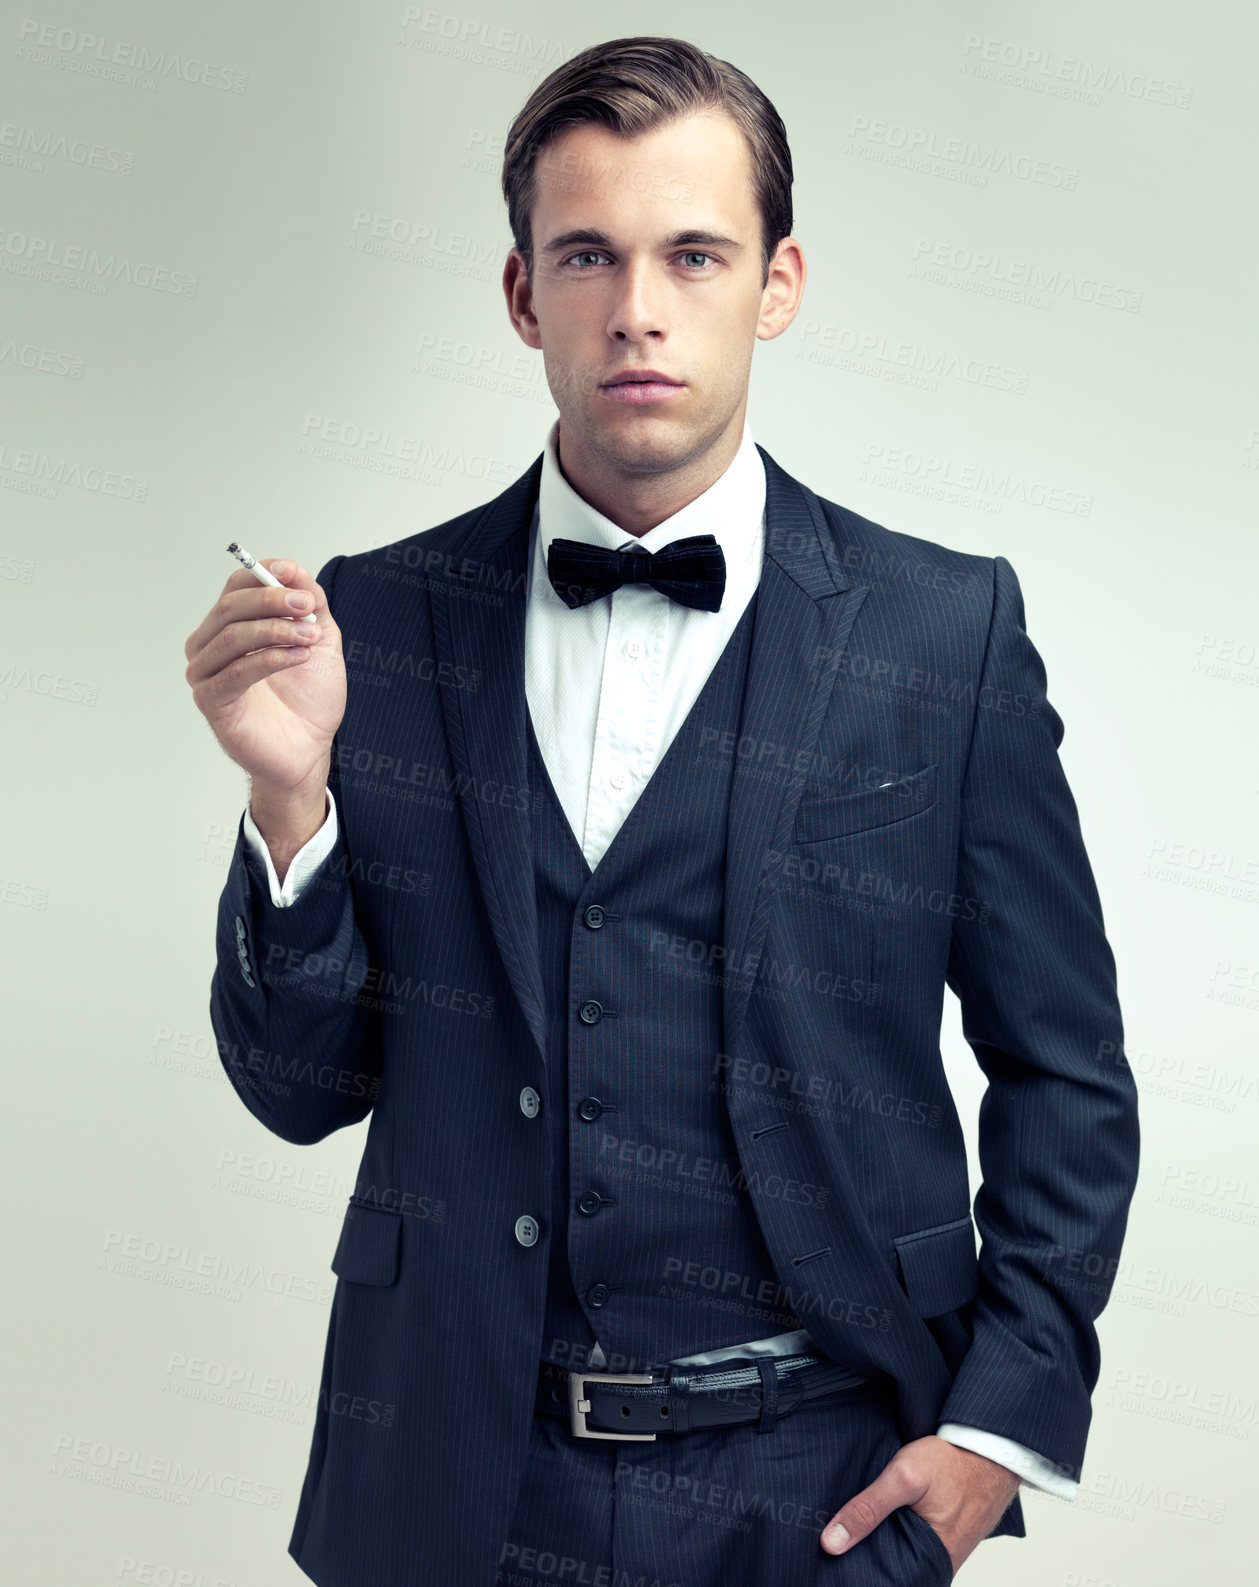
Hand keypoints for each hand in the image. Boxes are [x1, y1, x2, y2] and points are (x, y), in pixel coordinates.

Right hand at [184, 558, 344, 793]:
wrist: (310, 749)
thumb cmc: (309, 698)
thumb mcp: (320, 639)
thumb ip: (310, 603)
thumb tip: (292, 569)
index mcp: (230, 626)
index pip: (236, 587)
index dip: (265, 576)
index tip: (296, 578)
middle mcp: (209, 646)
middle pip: (230, 607)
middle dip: (273, 601)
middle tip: (307, 607)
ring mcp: (205, 674)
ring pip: (232, 636)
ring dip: (277, 630)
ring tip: (311, 638)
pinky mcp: (211, 702)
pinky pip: (236, 672)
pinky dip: (270, 659)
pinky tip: (297, 657)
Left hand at [819, 1435, 1019, 1577]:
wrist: (990, 1448)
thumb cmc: (952, 1462)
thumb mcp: (902, 1477)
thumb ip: (868, 1508)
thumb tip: (831, 1542)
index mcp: (930, 1564)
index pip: (885, 1581)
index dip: (859, 1572)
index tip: (834, 1563)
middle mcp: (938, 1565)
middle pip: (891, 1569)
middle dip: (867, 1558)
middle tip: (836, 1543)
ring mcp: (943, 1551)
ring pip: (901, 1555)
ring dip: (880, 1543)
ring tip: (852, 1530)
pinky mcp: (943, 1536)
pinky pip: (913, 1542)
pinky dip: (895, 1532)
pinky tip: (877, 1519)